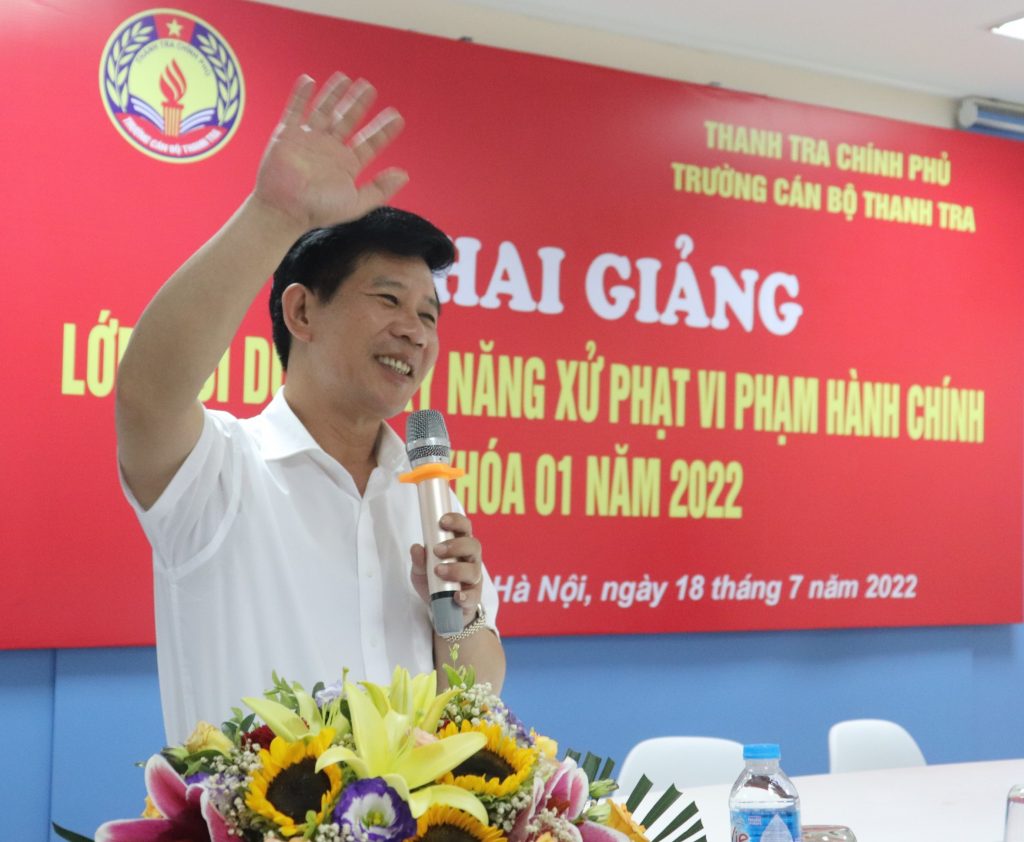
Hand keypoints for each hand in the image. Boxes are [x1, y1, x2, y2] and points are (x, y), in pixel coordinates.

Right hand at [252, 72, 407, 230]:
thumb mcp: (356, 203)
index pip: (369, 142)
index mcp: (347, 164)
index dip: (383, 130)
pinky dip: (301, 95)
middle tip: (370, 88)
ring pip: (324, 110)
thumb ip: (380, 189)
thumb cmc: (319, 210)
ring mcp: (309, 139)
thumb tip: (404, 175)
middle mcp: (329, 149)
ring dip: (334, 94)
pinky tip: (310, 80)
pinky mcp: (287, 134)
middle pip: (347, 120)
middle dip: (358, 104)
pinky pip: (295, 109)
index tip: (397, 117)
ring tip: (346, 78)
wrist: (285, 210)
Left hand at [410, 512, 483, 620]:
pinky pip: (474, 596)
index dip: (457, 521)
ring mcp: (474, 578)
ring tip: (439, 571)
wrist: (440, 609)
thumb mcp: (420, 570)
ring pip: (473, 570)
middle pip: (473, 545)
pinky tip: (456, 596)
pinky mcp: (474, 598)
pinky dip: (465, 596)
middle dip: (456, 545)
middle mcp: (470, 559)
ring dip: (457, 569)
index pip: (464, 528)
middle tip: (437, 550)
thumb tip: (416, 548)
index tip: (442, 521)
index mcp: (460, 546)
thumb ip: (418, 560)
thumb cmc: (433, 581)